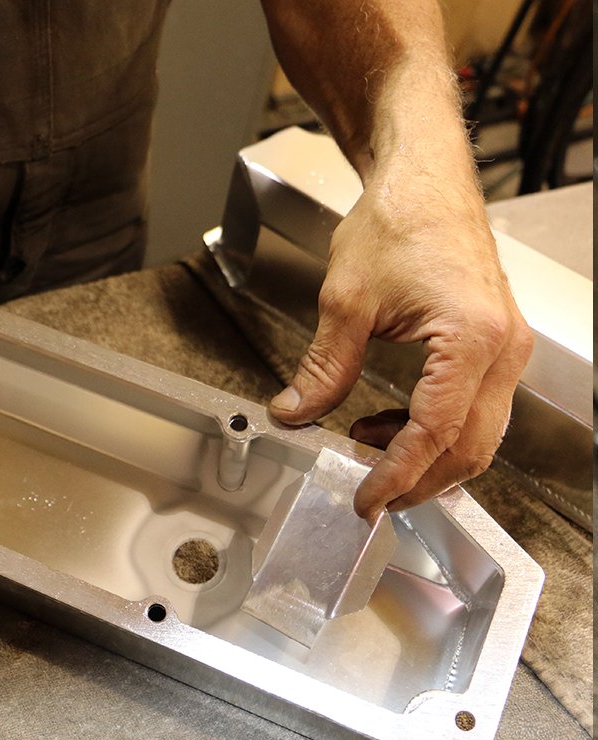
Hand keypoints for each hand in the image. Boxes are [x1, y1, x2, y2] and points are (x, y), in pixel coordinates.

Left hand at [268, 172, 532, 519]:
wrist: (425, 179)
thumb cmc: (399, 220)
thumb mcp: (345, 302)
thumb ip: (324, 368)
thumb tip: (295, 411)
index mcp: (471, 339)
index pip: (435, 433)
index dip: (397, 474)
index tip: (365, 498)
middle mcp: (502, 348)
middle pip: (470, 448)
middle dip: (420, 481)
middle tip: (370, 494)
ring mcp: (506, 347)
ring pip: (479, 434)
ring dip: (426, 456)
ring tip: (368, 449)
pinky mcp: (495, 344)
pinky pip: (475, 407)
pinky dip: (434, 428)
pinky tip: (389, 422)